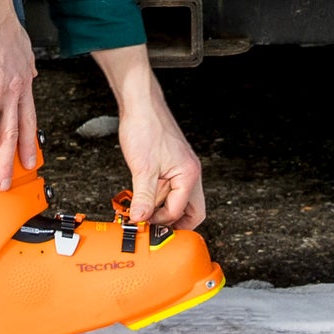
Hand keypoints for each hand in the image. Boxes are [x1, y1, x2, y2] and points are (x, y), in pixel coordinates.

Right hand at [0, 0, 38, 187]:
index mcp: (23, 85)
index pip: (28, 121)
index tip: (30, 161)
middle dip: (7, 163)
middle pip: (10, 136)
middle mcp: (11, 93)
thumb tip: (30, 73)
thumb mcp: (24, 51)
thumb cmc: (4, 27)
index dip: (29, 143)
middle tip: (4, 183)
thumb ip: (25, 68)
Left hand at [92, 44, 204, 228]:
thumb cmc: (145, 127)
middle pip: (192, 210)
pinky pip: (171, 187)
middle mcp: (190, 173)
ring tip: (144, 209)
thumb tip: (140, 219)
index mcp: (189, 175)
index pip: (179, 211)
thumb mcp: (142, 168)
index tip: (143, 223)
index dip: (160, 221)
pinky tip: (143, 194)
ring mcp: (182, 168)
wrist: (140, 104)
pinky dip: (158, 195)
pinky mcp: (172, 164)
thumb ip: (143, 197)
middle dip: (174, 222)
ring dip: (163, 208)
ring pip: (181, 199)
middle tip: (155, 229)